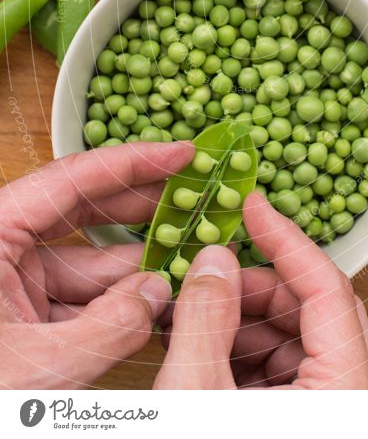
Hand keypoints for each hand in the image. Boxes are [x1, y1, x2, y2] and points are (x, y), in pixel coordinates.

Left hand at [0, 141, 192, 388]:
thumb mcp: (35, 369)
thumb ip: (107, 329)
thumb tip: (158, 293)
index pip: (70, 182)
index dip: (131, 163)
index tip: (180, 154)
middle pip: (82, 213)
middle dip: (140, 209)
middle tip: (192, 196)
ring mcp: (10, 286)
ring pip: (86, 265)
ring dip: (135, 269)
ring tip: (186, 265)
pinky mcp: (20, 319)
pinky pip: (78, 301)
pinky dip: (118, 306)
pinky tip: (156, 308)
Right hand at [155, 192, 367, 388]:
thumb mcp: (195, 393)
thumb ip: (205, 318)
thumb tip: (215, 258)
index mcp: (343, 392)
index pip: (330, 290)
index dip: (286, 239)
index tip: (253, 207)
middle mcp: (345, 398)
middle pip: (312, 310)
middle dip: (254, 285)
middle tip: (209, 270)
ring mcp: (324, 408)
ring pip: (293, 336)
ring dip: (238, 318)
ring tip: (187, 312)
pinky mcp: (299, 418)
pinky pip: (280, 368)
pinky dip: (237, 350)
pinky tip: (196, 343)